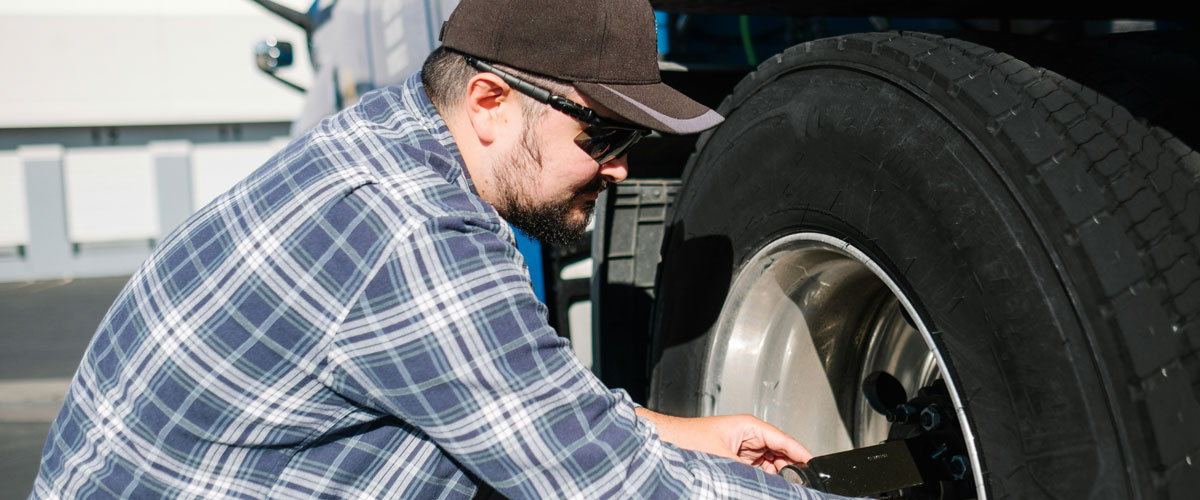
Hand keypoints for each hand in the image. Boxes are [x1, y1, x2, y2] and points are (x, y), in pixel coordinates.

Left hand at [635, 408, 812, 473]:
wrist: (665, 443)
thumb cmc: (687, 439)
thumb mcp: (724, 459)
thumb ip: (751, 473)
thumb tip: (772, 482)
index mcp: (749, 426)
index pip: (784, 440)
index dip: (801, 454)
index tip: (814, 467)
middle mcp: (748, 436)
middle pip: (780, 454)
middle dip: (789, 470)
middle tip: (797, 485)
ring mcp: (742, 449)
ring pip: (770, 466)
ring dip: (775, 477)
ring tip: (781, 487)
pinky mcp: (735, 461)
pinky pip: (757, 471)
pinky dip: (762, 480)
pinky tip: (765, 487)